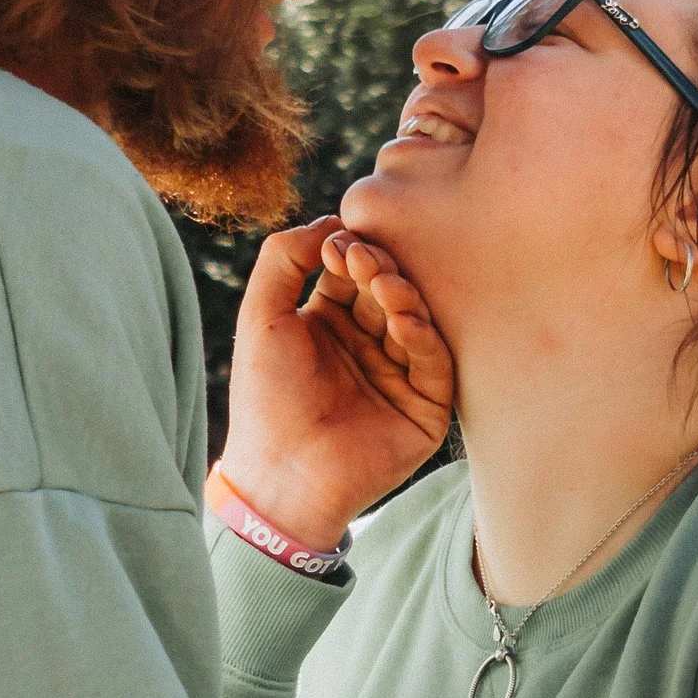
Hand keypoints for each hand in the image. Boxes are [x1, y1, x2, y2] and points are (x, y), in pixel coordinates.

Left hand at [212, 215, 454, 547]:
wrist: (280, 473)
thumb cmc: (264, 398)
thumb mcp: (261, 315)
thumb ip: (284, 258)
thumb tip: (330, 223)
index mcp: (331, 326)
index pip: (355, 274)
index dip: (353, 254)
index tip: (342, 245)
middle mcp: (368, 347)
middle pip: (387, 292)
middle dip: (379, 271)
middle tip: (364, 262)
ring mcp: (399, 378)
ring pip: (416, 322)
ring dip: (403, 298)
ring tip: (383, 286)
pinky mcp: (426, 411)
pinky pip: (435, 365)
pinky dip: (424, 337)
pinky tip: (404, 320)